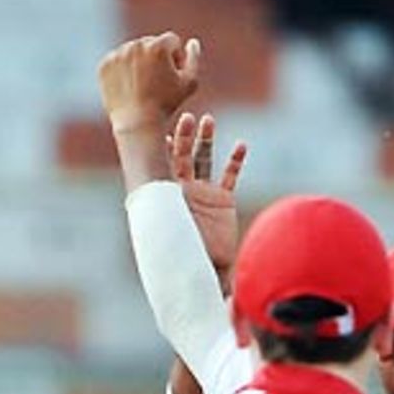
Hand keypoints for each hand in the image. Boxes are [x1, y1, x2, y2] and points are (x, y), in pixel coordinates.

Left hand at [99, 32, 200, 133]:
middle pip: (151, 44)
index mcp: (158, 45)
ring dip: (140, 63)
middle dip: (156, 59)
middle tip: (157, 83)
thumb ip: (194, 59)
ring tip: (143, 87)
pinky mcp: (105, 65)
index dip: (176, 59)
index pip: (172, 41)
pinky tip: (130, 88)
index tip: (173, 76)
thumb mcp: (189, 84)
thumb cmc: (166, 106)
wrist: (136, 124)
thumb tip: (192, 42)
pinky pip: (117, 62)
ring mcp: (118, 54)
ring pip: (133, 52)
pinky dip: (123, 72)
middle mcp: (136, 44)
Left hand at [171, 112, 248, 280]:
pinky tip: (241, 145)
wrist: (209, 275)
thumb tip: (153, 243)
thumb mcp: (173, 248)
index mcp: (168, 200)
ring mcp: (204, 193)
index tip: (162, 136)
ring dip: (206, 139)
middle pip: (181, 157)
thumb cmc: (186, 264)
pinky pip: (230, 176)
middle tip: (186, 119)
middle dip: (183, 138)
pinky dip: (235, 160)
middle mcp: (184, 192)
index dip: (161, 152)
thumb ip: (166, 239)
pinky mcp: (223, 200)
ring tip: (207, 121)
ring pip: (204, 159)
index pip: (161, 170)